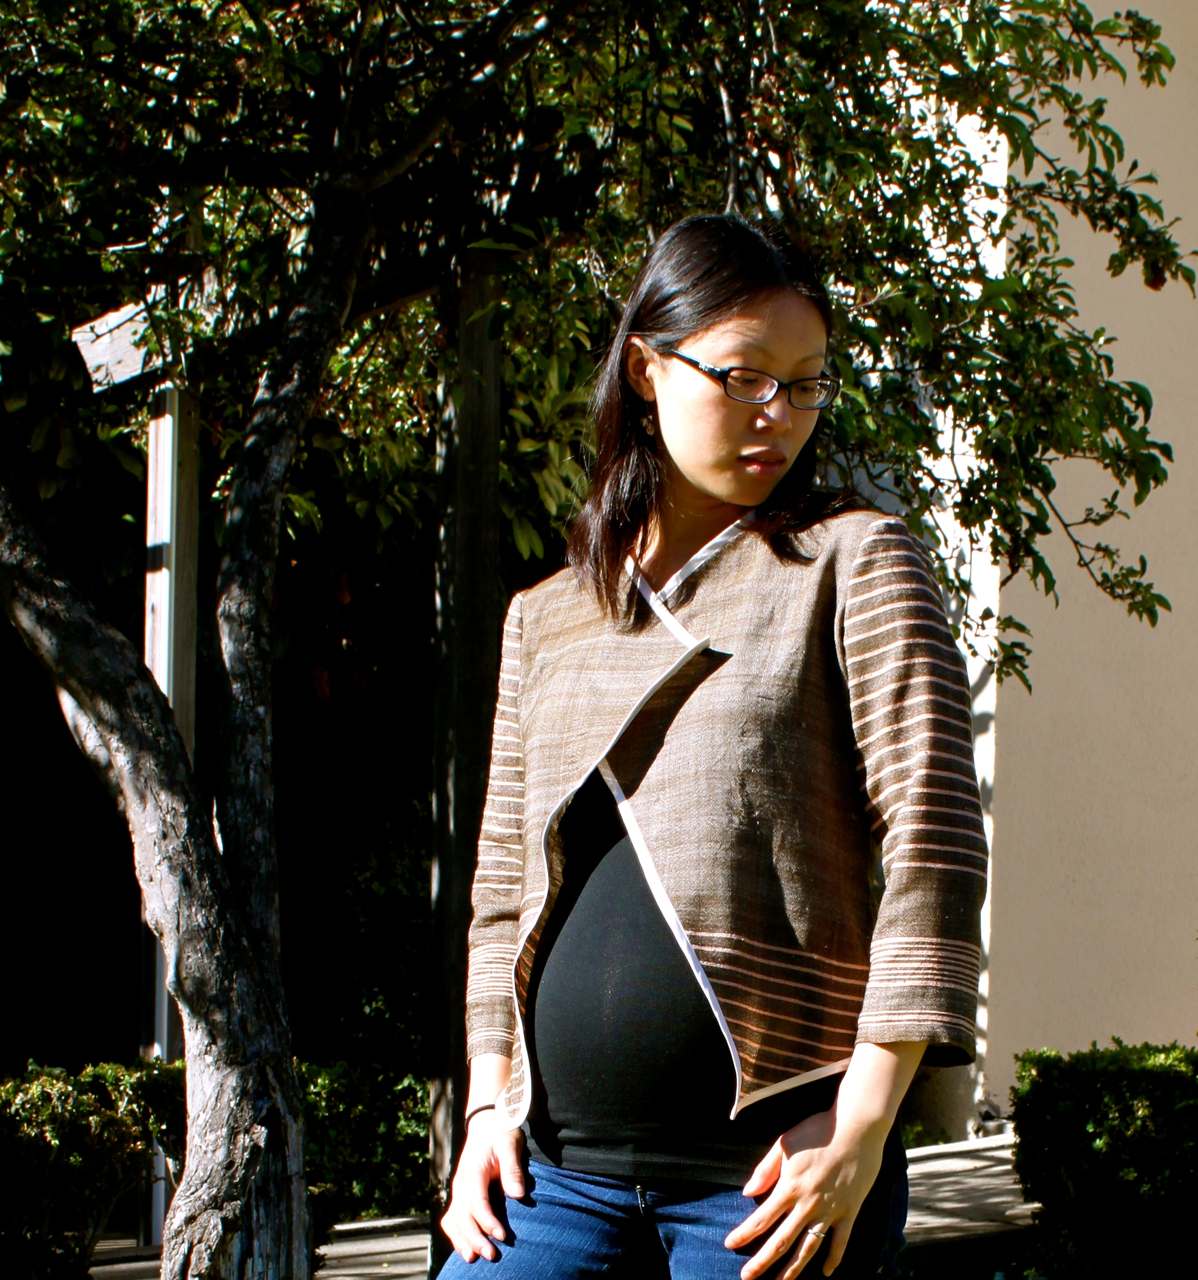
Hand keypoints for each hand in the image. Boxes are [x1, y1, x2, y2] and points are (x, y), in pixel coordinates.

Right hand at [440, 1111, 526, 1262]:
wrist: (487, 1121)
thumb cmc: (501, 1132)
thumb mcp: (510, 1144)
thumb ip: (512, 1169)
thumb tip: (517, 1194)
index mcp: (472, 1171)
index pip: (477, 1203)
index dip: (488, 1222)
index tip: (503, 1236)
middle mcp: (461, 1182)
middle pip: (462, 1216)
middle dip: (475, 1238)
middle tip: (491, 1255)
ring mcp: (458, 1188)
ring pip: (453, 1219)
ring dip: (462, 1239)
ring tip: (472, 1258)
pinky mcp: (460, 1192)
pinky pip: (452, 1217)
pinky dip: (456, 1233)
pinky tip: (465, 1247)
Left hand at [723, 1103, 887, 1279]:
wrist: (856, 1127)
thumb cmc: (817, 1130)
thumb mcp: (784, 1144)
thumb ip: (765, 1169)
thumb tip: (747, 1192)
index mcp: (788, 1187)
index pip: (761, 1218)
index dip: (743, 1234)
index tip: (729, 1245)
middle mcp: (807, 1205)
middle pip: (781, 1241)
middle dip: (762, 1262)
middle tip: (747, 1277)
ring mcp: (830, 1211)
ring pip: (809, 1248)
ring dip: (794, 1270)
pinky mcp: (850, 1211)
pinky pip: (841, 1242)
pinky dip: (834, 1259)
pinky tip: (826, 1273)